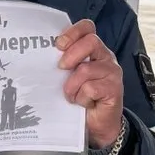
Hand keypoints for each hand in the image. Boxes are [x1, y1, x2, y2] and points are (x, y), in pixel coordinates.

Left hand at [57, 19, 123, 148]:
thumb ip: (64, 62)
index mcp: (94, 50)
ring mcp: (112, 72)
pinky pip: (90, 88)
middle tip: (61, 68)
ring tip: (72, 96)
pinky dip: (81, 98)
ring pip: (87, 69)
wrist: (97, 126)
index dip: (73, 32)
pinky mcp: (114, 89)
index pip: (88, 28)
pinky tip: (84, 104)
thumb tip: (41, 54)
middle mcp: (105, 57)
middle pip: (91, 41)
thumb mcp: (70, 76)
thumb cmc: (81, 97)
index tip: (59, 44)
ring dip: (72, 86)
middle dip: (72, 54)